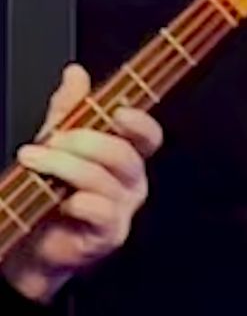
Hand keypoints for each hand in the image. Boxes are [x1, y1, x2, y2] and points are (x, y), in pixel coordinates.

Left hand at [1, 65, 162, 301]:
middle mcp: (130, 183)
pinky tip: (57, 200)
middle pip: (124, 154)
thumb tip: (77, 73)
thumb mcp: (55, 143)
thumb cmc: (48, 194)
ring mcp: (123, 209)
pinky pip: (99, 209)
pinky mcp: (109, 235)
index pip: (147, 136)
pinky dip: (75, 200)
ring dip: (64, 166)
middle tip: (51, 140)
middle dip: (84, 142)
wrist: (30, 242)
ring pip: (104, 178)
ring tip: (32, 160)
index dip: (139, 122)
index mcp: (125, 158)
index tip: (117, 112)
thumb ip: (69, 110)